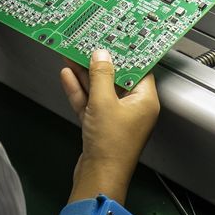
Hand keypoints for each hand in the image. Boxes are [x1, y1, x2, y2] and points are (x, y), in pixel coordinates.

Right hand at [58, 50, 158, 205]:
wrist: (97, 177)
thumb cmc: (110, 147)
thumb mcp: (104, 102)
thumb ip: (101, 75)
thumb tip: (102, 55)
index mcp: (145, 101)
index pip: (139, 69)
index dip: (126, 53)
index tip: (114, 38)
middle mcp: (133, 108)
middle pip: (117, 77)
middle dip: (100, 61)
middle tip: (88, 43)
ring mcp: (116, 117)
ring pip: (100, 89)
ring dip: (86, 73)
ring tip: (73, 53)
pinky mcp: (100, 125)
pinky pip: (90, 102)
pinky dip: (80, 90)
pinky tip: (68, 75)